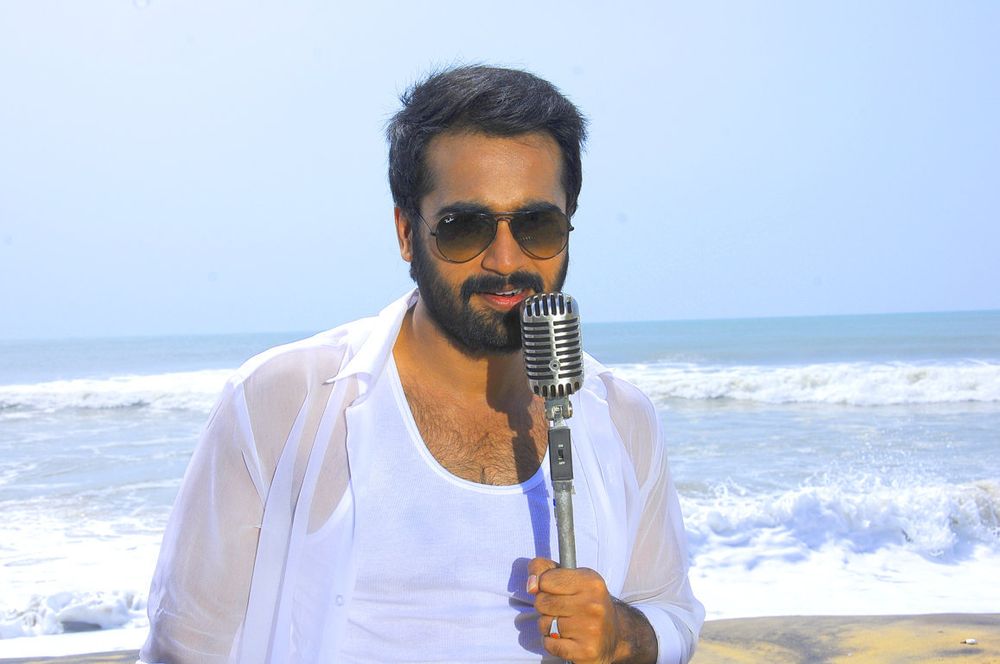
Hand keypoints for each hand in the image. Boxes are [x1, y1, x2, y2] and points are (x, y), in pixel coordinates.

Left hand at [526, 557, 656, 663]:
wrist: (614, 636)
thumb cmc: (586, 603)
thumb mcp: (570, 578)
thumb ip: (544, 570)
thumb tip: (531, 585)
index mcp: (590, 581)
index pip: (546, 579)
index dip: (544, 586)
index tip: (555, 591)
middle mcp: (592, 604)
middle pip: (542, 602)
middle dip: (545, 607)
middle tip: (561, 610)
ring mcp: (590, 628)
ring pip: (544, 624)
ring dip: (548, 626)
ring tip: (564, 625)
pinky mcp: (585, 650)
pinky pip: (549, 644)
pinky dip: (551, 643)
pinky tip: (565, 639)